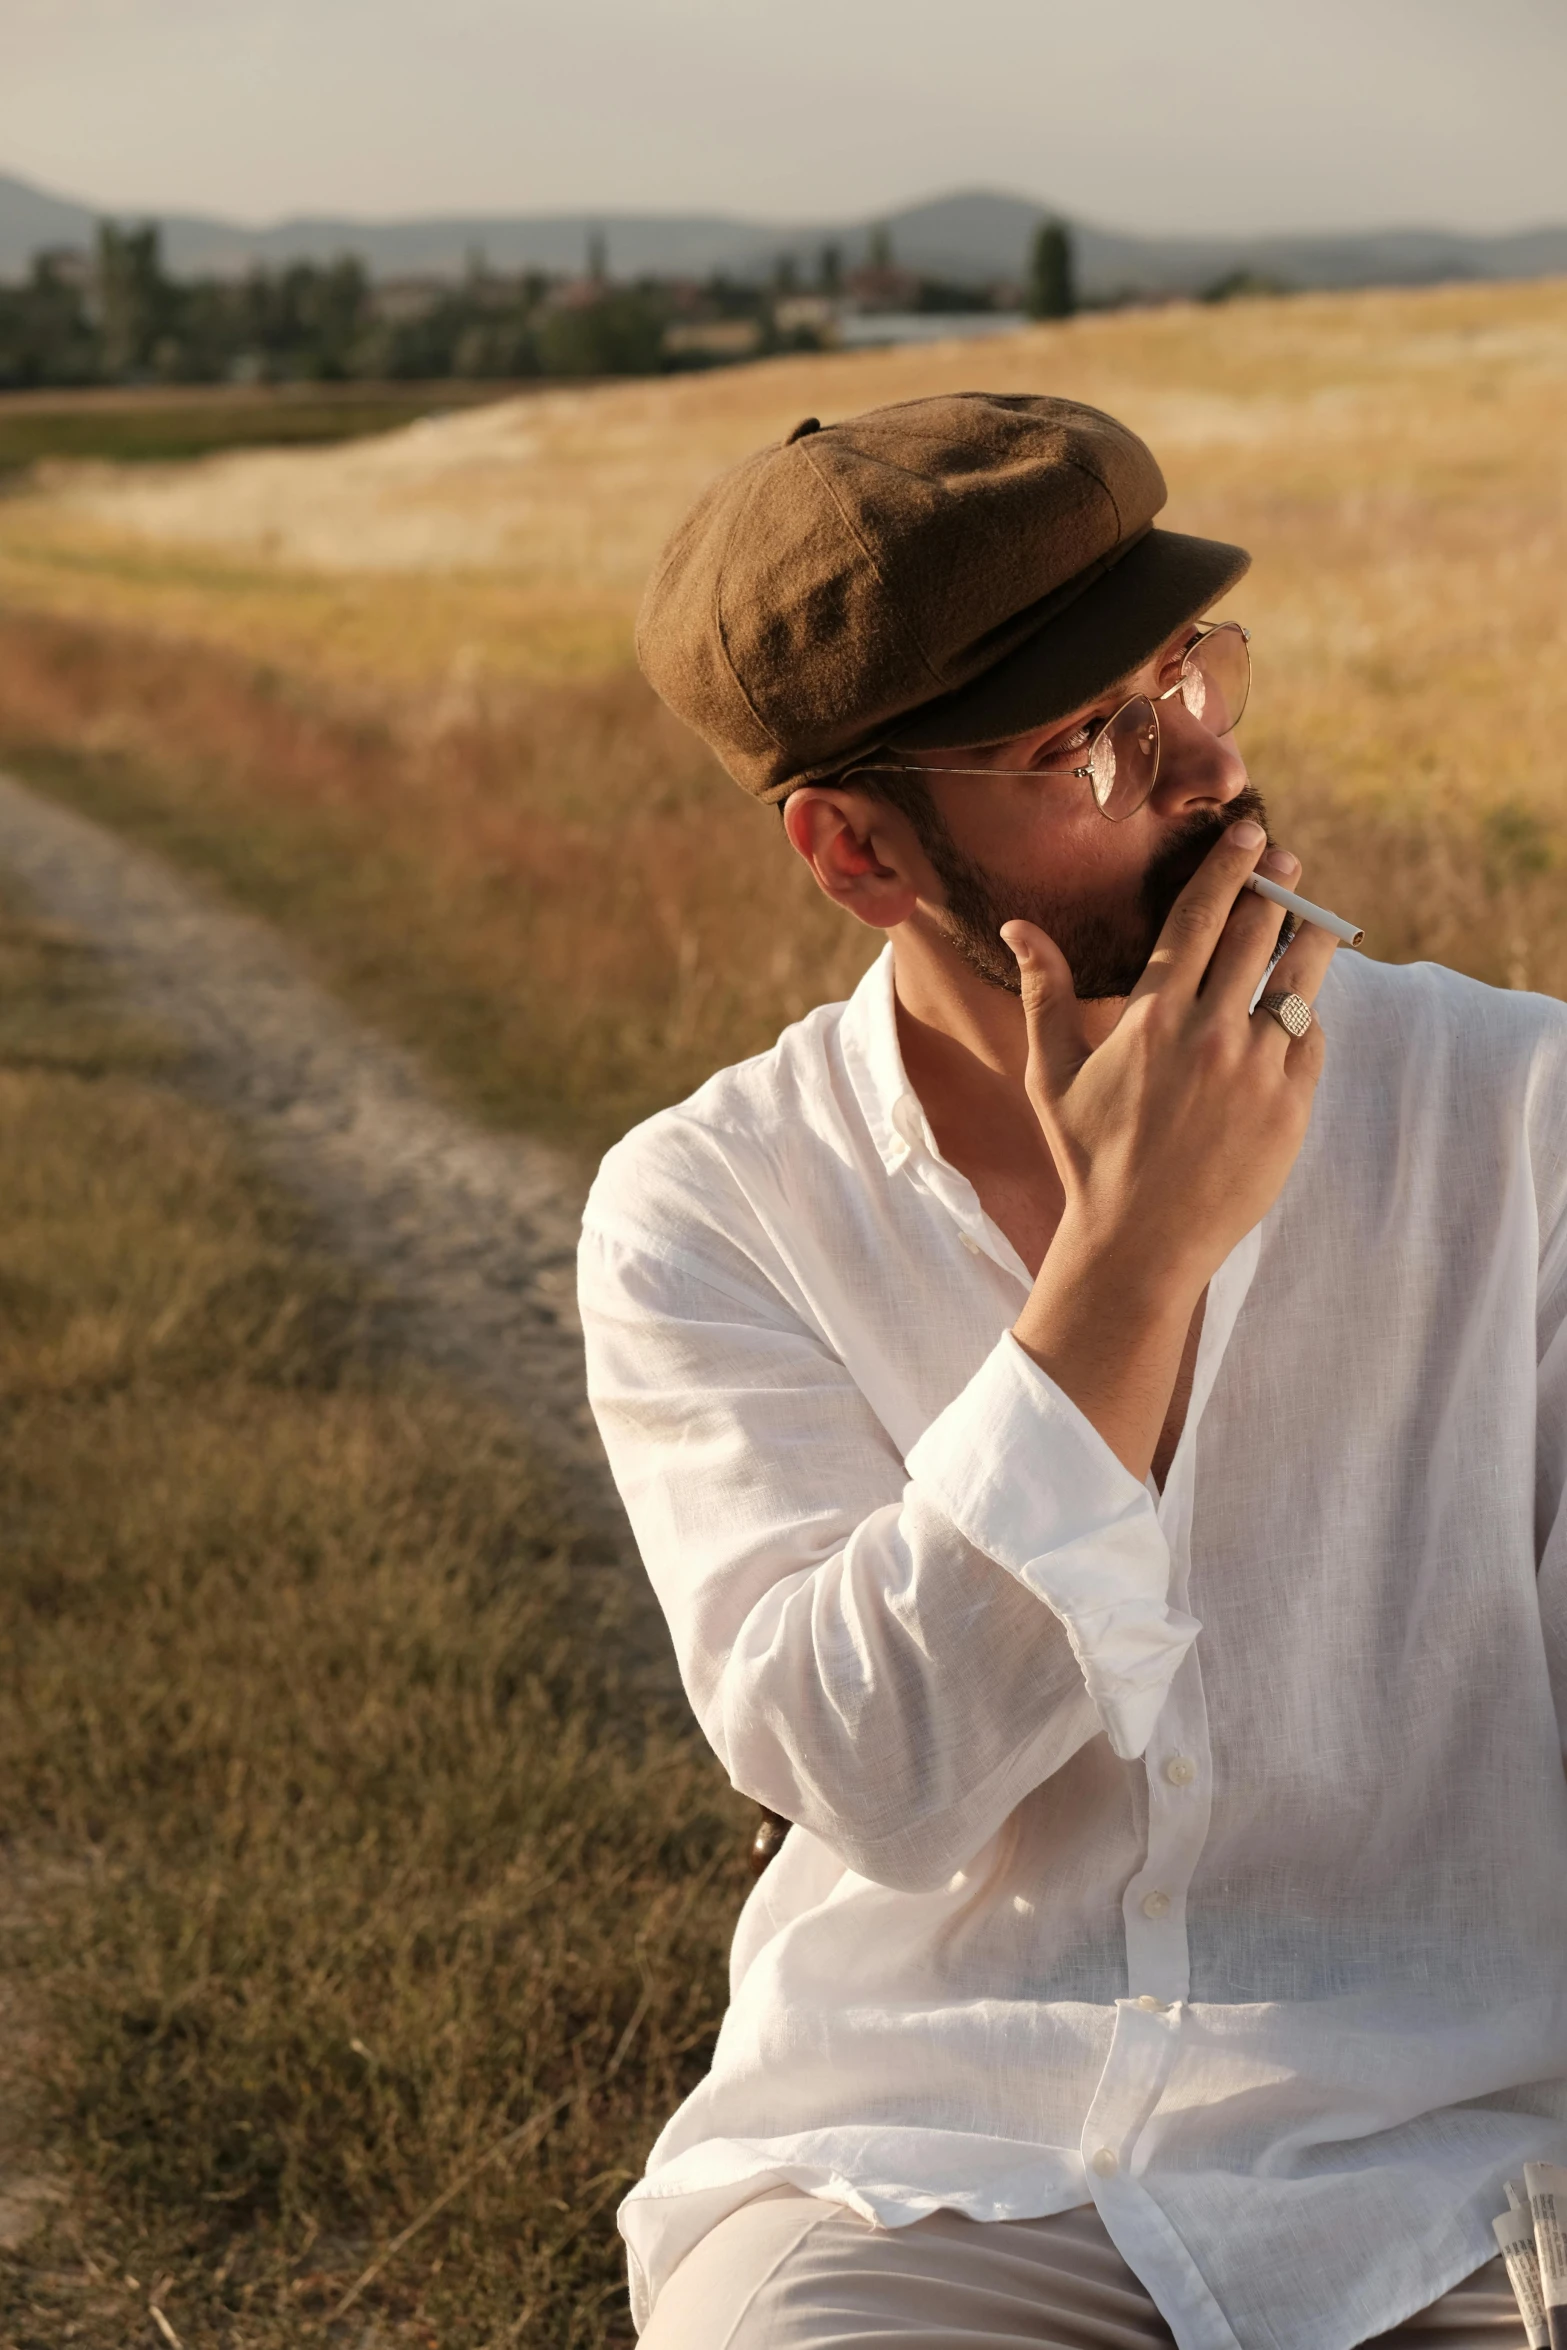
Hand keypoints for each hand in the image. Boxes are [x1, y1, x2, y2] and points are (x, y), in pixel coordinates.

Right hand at [1003, 821, 1336, 1476]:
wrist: (1141, 1244)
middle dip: (1274, 886)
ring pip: (1299, 978)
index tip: (1249, 834)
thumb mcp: (1051, 1074)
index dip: (1228, 867)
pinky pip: (1311, 1039)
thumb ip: (1045, 992)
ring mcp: (1257, 1069)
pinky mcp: (1291, 1107)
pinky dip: (1307, 1017)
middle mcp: (1209, 1032)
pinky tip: (1300, 1009)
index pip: (1199, 917)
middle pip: (1257, 932)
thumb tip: (1018, 924)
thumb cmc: (1088, 1157)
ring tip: (1315, 917)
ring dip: (1309, 936)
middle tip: (1284, 860)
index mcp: (1150, 1016)